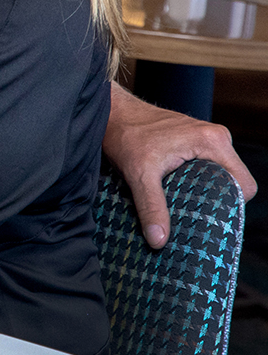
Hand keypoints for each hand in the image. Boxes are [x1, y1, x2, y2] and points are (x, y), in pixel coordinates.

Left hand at [104, 83, 257, 247]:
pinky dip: (199, 181)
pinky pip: (209, 167)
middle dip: (219, 200)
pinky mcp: (197, 140)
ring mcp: (207, 138)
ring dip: (207, 191)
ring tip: (186, 205)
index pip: (245, 185)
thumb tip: (158, 240)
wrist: (111, 113)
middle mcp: (216, 137)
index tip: (209, 218)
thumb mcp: (138, 175)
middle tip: (196, 216)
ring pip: (222, 175)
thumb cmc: (125, 136)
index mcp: (213, 141)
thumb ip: (151, 207)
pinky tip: (181, 191)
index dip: (232, 205)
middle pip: (235, 182)